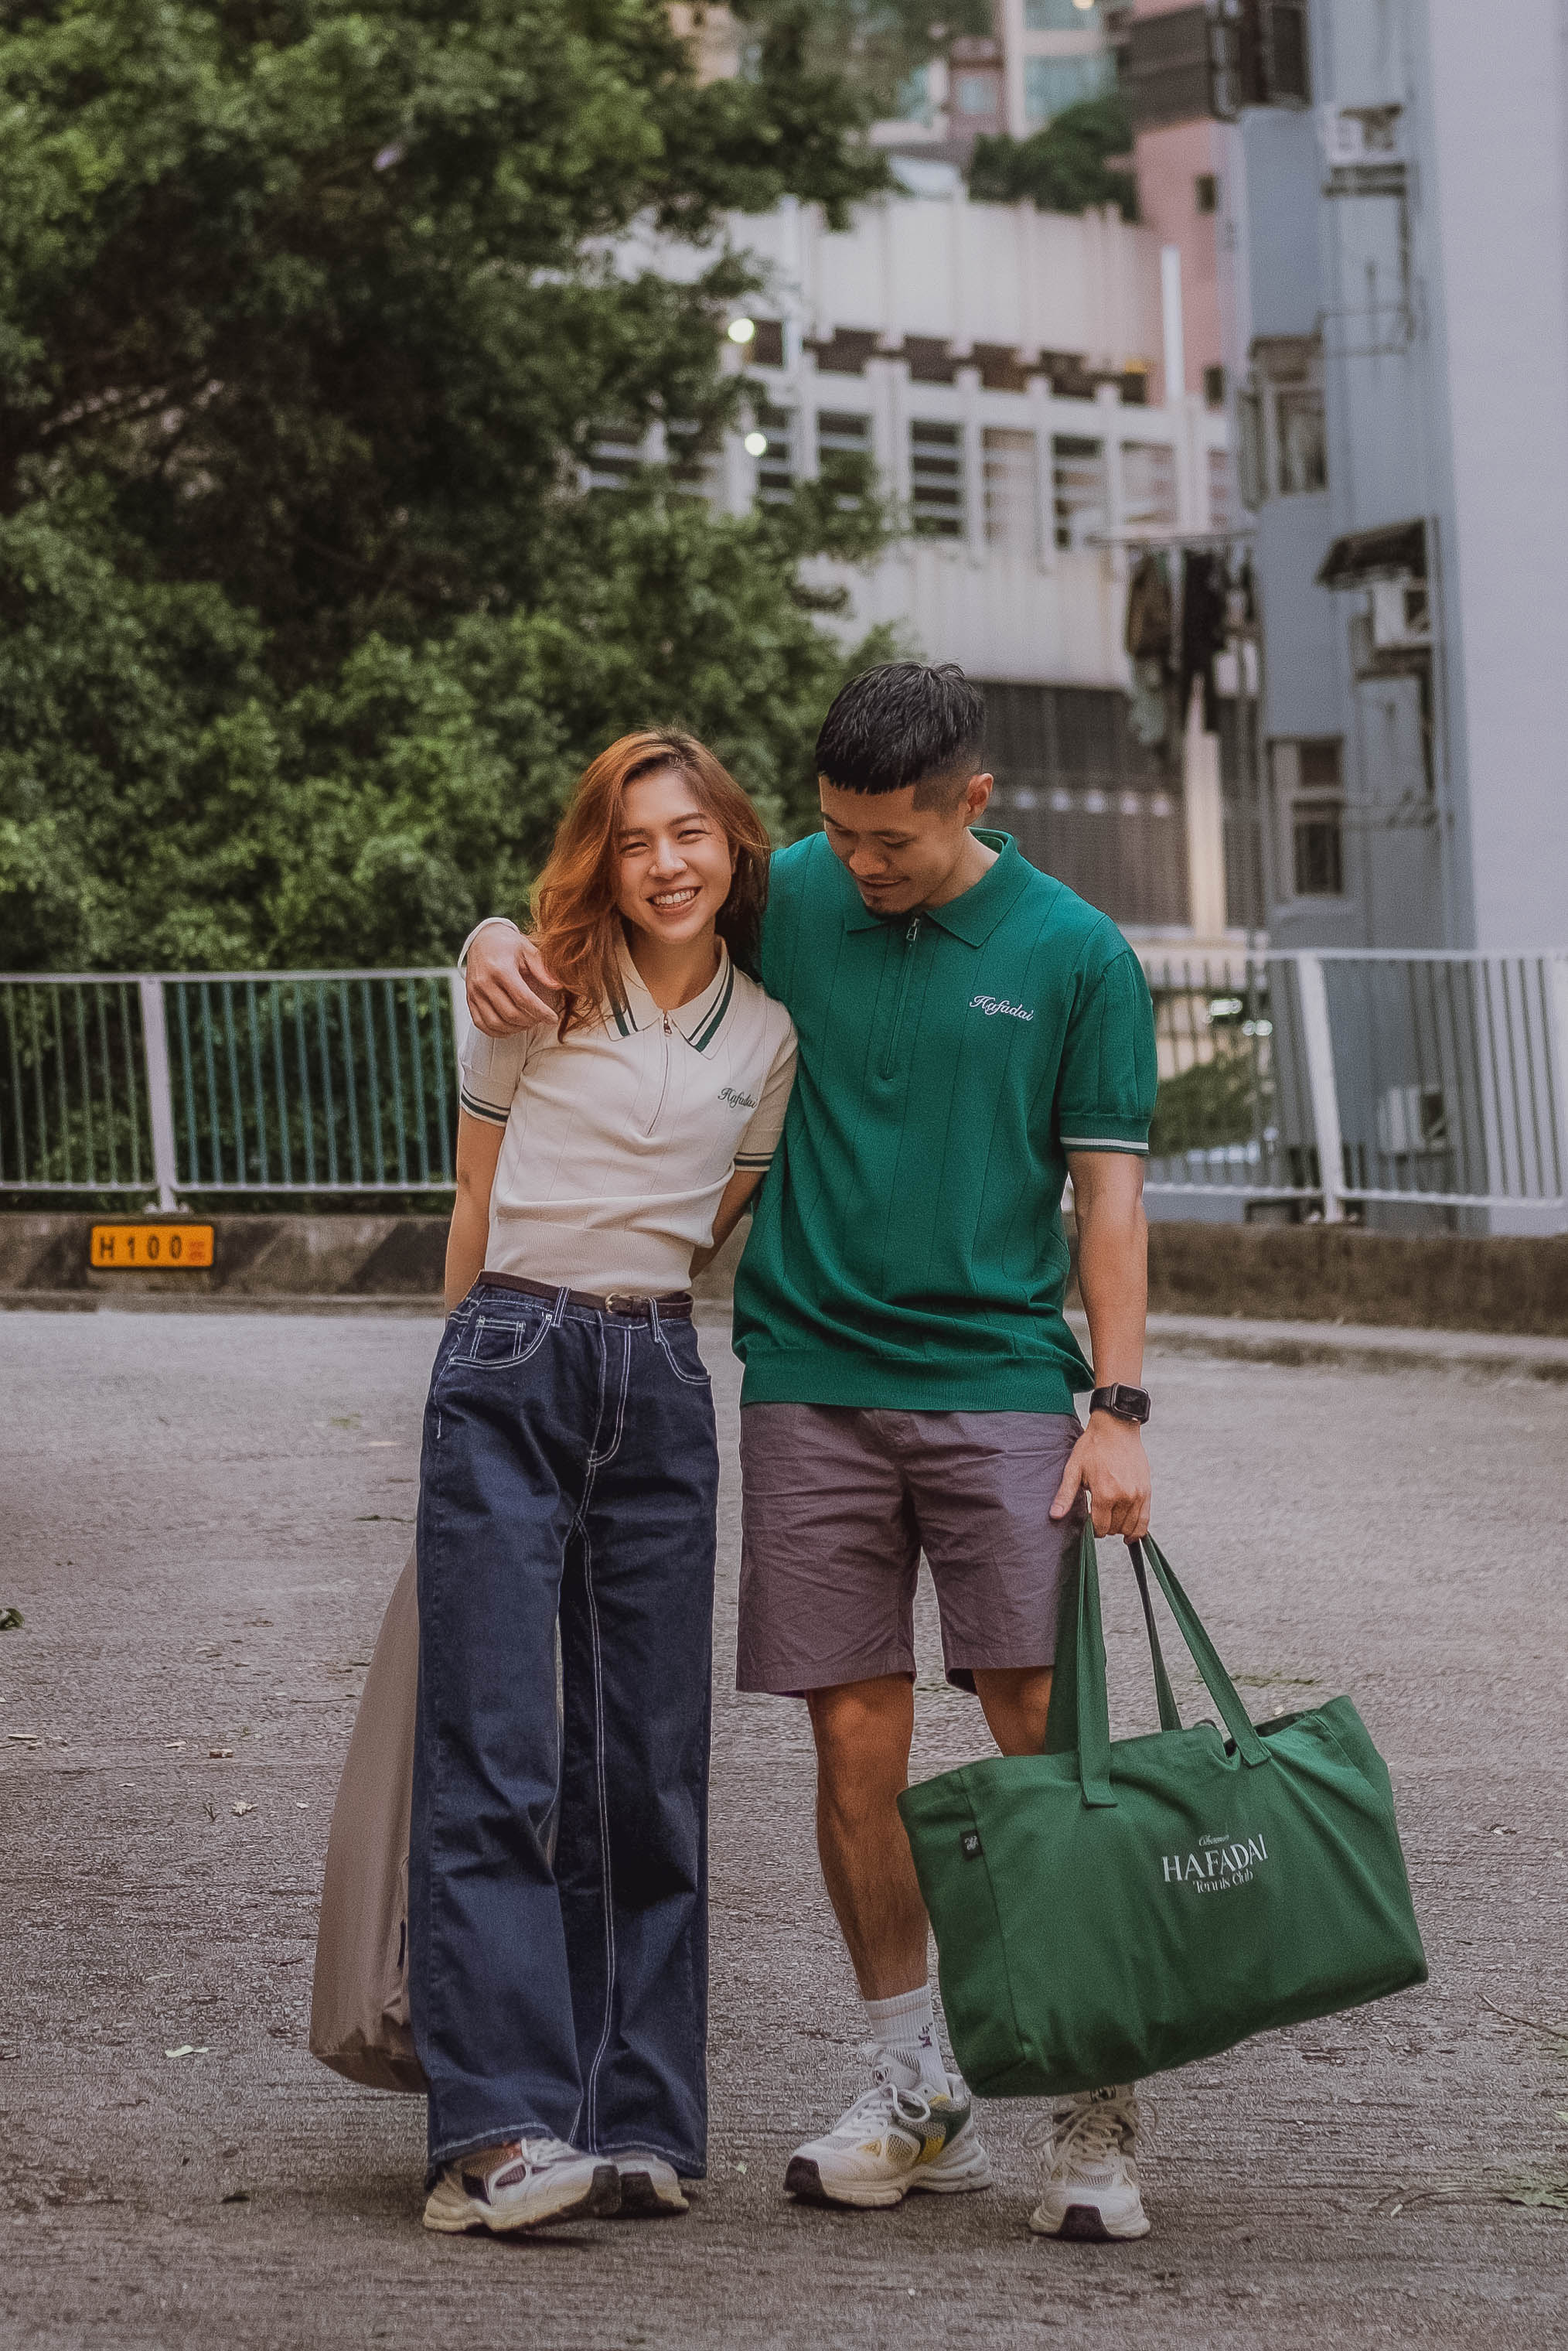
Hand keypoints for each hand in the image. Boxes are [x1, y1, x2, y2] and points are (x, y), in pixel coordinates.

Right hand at [466, 922, 560, 1036]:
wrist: (481, 939)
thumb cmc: (508, 944)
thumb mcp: (528, 949)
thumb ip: (542, 969)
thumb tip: (557, 986)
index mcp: (501, 969)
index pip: (523, 999)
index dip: (541, 1012)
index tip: (553, 1019)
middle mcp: (484, 982)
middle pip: (510, 1014)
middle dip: (530, 1021)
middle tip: (541, 1019)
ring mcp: (474, 993)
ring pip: (495, 1023)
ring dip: (515, 1028)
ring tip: (529, 1022)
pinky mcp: (469, 999)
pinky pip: (481, 1024)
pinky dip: (497, 1031)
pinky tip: (512, 1028)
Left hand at [1050, 1410, 1150, 1541]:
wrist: (1116, 1427)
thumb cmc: (1093, 1446)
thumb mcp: (1074, 1468)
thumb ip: (1065, 1494)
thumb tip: (1055, 1515)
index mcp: (1105, 1494)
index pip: (1100, 1527)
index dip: (1093, 1529)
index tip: (1089, 1522)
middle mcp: (1125, 1497)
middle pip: (1115, 1529)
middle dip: (1105, 1528)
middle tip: (1098, 1517)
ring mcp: (1138, 1495)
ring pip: (1130, 1527)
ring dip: (1119, 1529)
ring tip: (1111, 1520)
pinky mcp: (1147, 1491)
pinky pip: (1145, 1519)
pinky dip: (1138, 1530)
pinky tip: (1130, 1534)